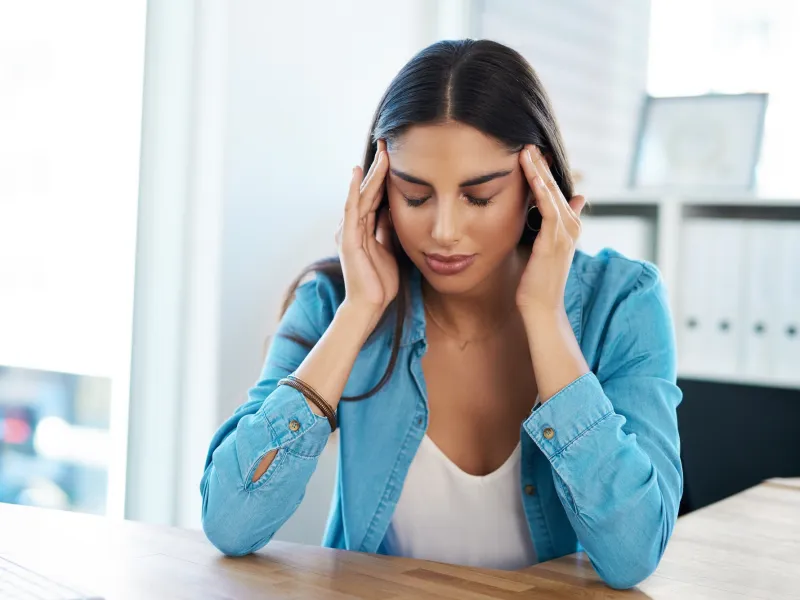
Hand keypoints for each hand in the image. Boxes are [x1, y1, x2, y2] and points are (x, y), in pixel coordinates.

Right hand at [336, 139, 397, 324]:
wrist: (369, 307)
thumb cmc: (380, 283)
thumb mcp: (390, 249)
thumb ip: (388, 230)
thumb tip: (392, 212)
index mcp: (364, 229)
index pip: (376, 196)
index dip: (385, 176)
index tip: (396, 156)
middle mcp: (353, 226)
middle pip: (368, 190)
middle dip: (379, 167)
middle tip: (387, 143)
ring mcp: (349, 231)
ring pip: (362, 195)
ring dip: (371, 173)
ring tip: (380, 152)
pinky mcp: (348, 239)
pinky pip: (351, 209)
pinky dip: (354, 190)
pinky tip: (358, 173)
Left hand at [516, 144, 585, 313]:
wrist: (542, 309)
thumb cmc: (538, 282)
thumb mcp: (545, 250)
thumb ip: (551, 228)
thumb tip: (565, 208)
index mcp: (567, 227)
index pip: (556, 192)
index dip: (545, 172)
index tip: (531, 153)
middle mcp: (570, 227)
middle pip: (556, 188)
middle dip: (542, 165)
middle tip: (529, 143)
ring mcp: (564, 234)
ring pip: (553, 194)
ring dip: (540, 172)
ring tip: (527, 151)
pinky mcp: (554, 242)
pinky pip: (550, 210)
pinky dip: (542, 192)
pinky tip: (534, 177)